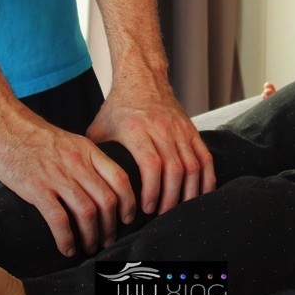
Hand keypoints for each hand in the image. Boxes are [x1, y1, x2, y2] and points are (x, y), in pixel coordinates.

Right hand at [0, 106, 135, 256]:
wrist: (5, 125)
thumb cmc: (34, 135)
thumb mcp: (69, 141)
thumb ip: (84, 159)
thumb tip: (96, 183)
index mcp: (88, 150)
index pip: (120, 178)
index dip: (128, 202)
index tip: (128, 218)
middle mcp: (78, 163)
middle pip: (107, 199)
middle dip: (111, 226)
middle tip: (109, 240)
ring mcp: (58, 176)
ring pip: (87, 212)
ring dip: (92, 236)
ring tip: (90, 248)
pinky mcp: (37, 188)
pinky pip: (59, 219)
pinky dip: (67, 238)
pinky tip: (68, 249)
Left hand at [86, 86, 215, 215]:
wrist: (143, 79)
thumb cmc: (119, 106)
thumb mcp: (100, 127)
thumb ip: (95, 154)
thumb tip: (87, 185)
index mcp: (137, 130)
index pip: (152, 165)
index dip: (152, 191)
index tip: (147, 209)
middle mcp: (162, 129)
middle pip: (174, 169)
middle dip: (170, 198)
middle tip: (162, 215)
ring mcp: (180, 129)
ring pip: (192, 166)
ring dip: (188, 192)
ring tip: (180, 210)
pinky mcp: (191, 129)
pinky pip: (205, 157)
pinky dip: (207, 178)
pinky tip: (203, 193)